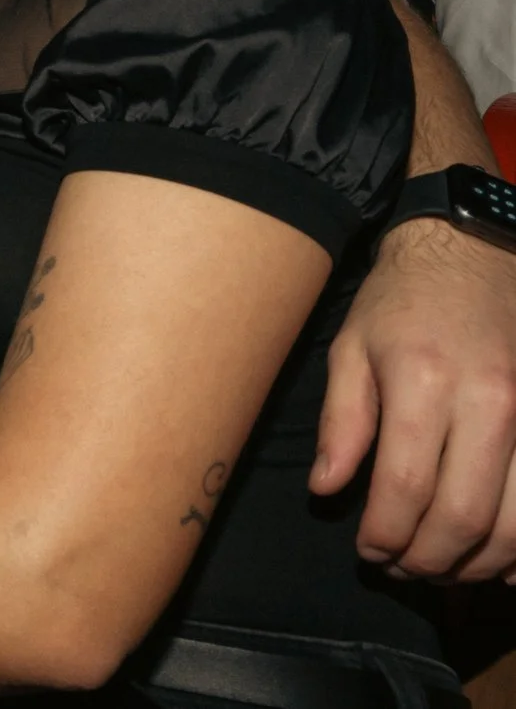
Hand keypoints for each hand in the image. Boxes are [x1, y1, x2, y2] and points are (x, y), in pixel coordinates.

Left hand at [316, 218, 515, 578]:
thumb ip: (340, 423)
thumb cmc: (402, 301)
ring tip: (440, 568)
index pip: (407, 486)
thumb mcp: (350, 348)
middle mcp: (488, 404)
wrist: (473, 254)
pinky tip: (494, 559)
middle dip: (429, 560)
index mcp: (424, 382)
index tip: (367, 550)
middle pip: (465, 515)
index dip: (386, 533)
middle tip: (401, 569)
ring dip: (477, 562)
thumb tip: (327, 489)